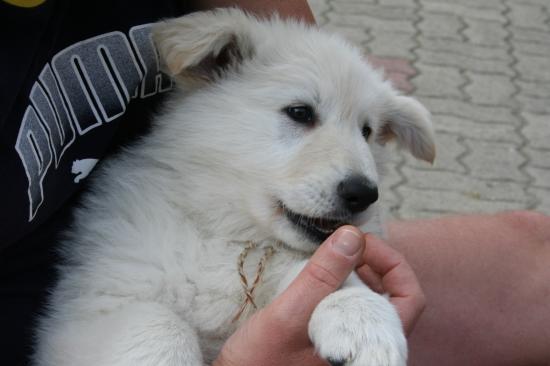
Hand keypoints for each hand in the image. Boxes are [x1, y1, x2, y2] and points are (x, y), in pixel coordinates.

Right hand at [213, 226, 425, 365]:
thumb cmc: (261, 360)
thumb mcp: (290, 314)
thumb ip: (323, 276)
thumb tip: (352, 236)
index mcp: (368, 349)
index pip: (409, 298)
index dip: (391, 261)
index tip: (359, 242)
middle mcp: (366, 350)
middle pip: (393, 296)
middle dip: (373, 262)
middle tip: (345, 243)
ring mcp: (351, 347)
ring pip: (372, 301)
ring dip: (357, 273)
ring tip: (330, 257)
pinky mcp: (333, 342)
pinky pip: (351, 307)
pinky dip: (341, 285)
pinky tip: (318, 277)